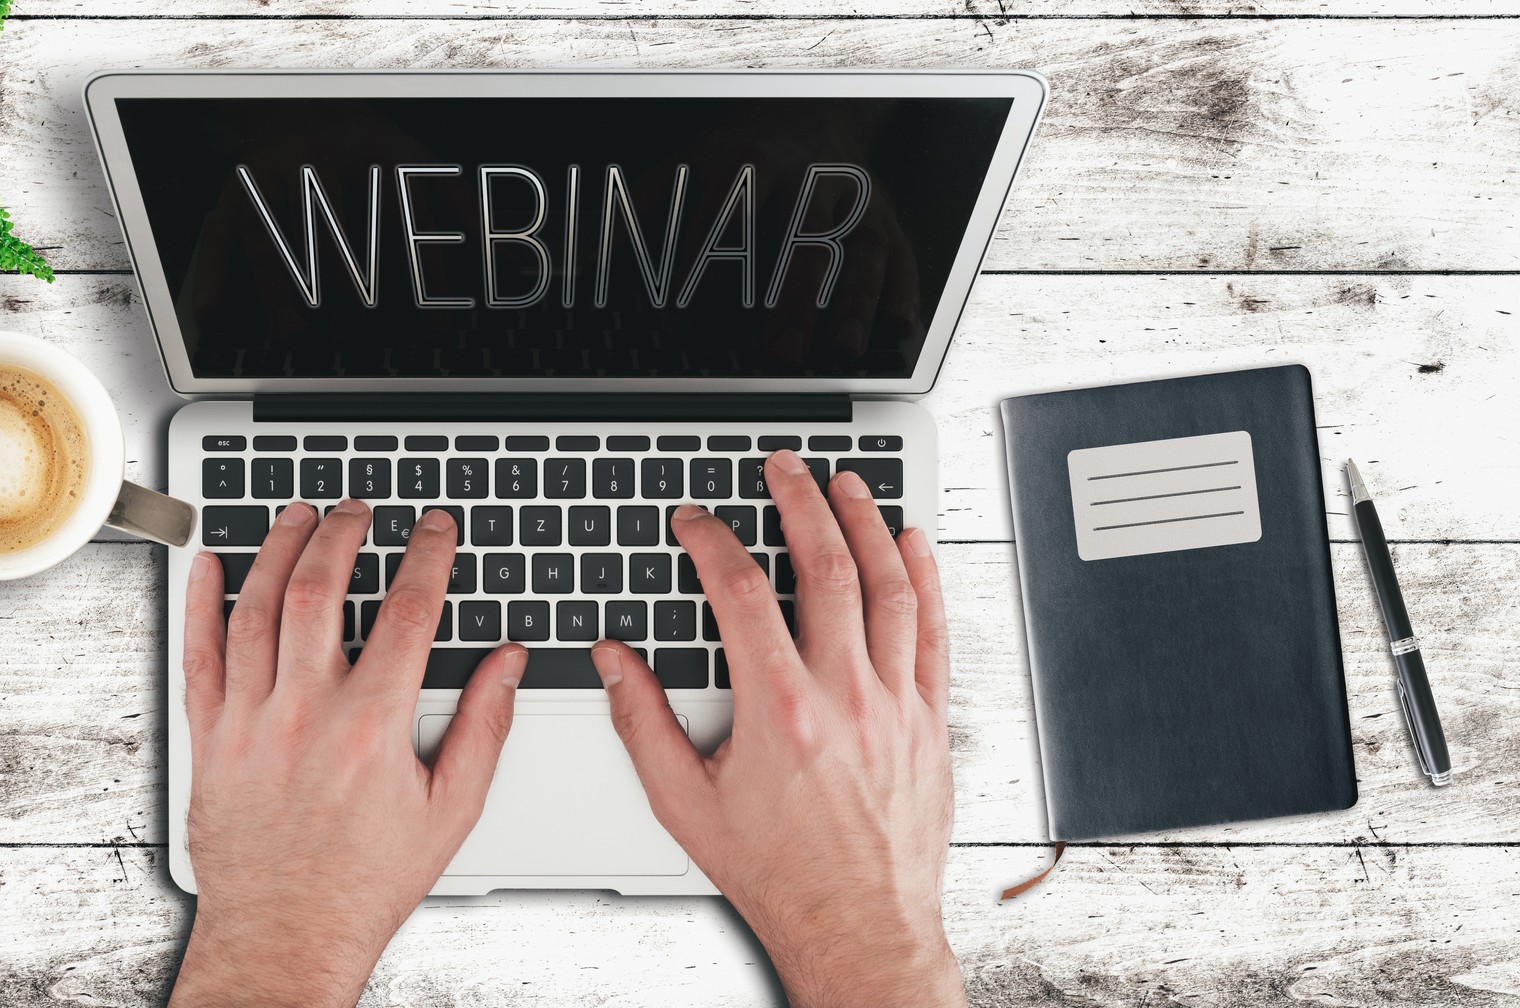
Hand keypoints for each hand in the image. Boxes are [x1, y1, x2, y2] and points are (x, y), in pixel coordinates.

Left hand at [172, 501, 525, 1007]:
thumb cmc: (364, 883)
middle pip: (319, 589)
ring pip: (256, 608)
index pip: (407, 611)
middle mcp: (306, 713)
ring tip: (298, 518)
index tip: (434, 530)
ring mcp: (250, 723)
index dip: (426, 556)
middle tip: (359, 510)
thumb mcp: (451, 810)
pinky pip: (199, 655)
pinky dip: (202, 602)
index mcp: (372, 726)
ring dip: (277, 549)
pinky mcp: (210, 740)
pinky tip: (210, 566)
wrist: (286, 936)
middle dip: (343, 534)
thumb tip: (507, 664)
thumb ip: (485, 727)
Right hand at [591, 450, 960, 1007]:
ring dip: (865, 525)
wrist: (857, 925)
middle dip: (800, 504)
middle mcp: (844, 697)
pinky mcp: (930, 722)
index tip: (697, 521)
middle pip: (825, 568)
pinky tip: (912, 545)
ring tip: (845, 486)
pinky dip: (925, 579)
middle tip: (782, 468)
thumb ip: (643, 722)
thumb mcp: (684, 803)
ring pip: (889, 587)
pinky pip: (933, 632)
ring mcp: (896, 706)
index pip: (741, 593)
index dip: (713, 542)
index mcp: (779, 711)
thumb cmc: (778, 874)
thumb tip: (614, 661)